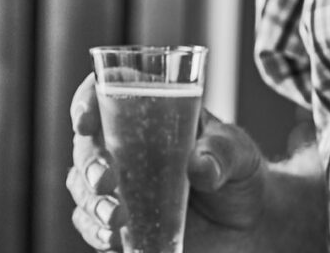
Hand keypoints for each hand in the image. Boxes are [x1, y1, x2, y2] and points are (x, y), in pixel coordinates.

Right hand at [67, 75, 268, 251]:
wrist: (247, 221)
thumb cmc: (238, 170)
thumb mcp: (239, 152)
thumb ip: (222, 153)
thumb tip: (199, 166)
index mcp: (151, 112)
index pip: (109, 92)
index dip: (88, 101)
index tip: (85, 122)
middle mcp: (126, 144)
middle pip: (87, 145)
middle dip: (89, 163)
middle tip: (106, 181)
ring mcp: (121, 184)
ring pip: (82, 187)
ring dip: (92, 203)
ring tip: (116, 218)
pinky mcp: (121, 220)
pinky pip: (92, 224)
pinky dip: (95, 231)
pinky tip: (113, 239)